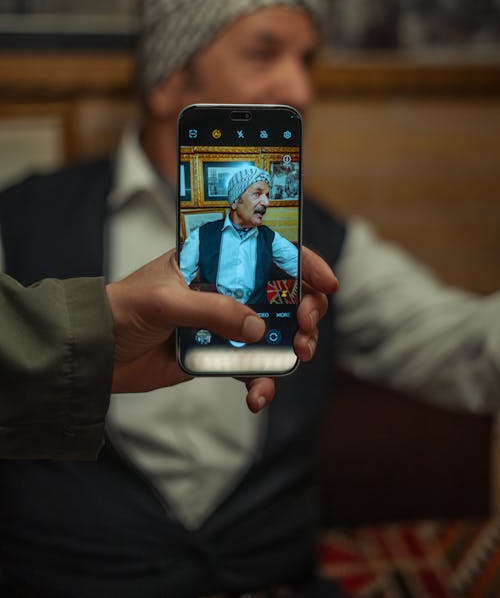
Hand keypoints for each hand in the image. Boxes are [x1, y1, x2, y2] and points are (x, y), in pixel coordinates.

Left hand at [106, 247, 337, 410]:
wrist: (96, 355)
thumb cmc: (122, 310)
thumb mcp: (165, 301)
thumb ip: (212, 309)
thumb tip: (259, 329)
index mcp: (214, 258)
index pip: (267, 249)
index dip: (302, 261)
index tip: (326, 281)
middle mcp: (226, 286)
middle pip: (282, 291)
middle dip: (305, 307)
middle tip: (306, 325)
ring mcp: (225, 321)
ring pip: (275, 331)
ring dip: (293, 345)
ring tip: (296, 358)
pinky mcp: (218, 354)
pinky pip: (252, 367)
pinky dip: (261, 382)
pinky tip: (257, 397)